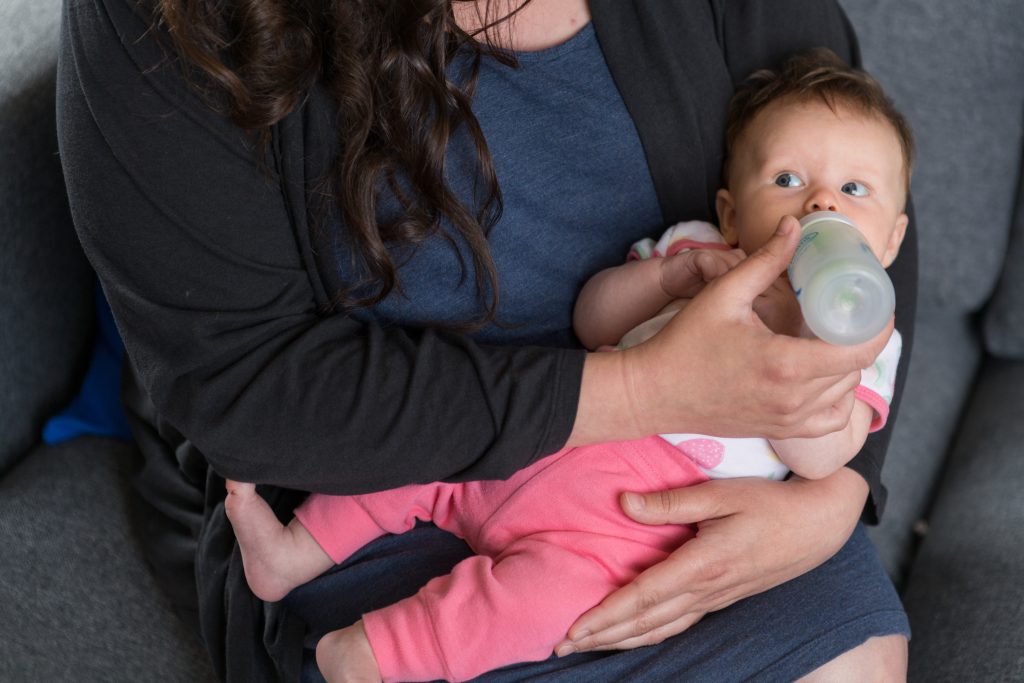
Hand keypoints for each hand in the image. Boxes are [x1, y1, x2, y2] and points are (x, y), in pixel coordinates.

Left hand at [555, 468, 867, 653]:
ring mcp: (716, 598)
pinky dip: (649, 635)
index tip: (573, 629)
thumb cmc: (771, 502)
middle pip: (645, 622)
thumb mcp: (722, 494)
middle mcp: (707, 590)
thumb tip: (622, 502)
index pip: (642, 597)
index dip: (605, 616)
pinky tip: (632, 637)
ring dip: (621, 640)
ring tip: (587, 647)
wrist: (820, 522)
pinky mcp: (722, 597)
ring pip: (661, 629)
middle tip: (562, 646)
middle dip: (602, 637)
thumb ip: (670, 503)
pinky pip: (678, 624)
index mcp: (702, 565)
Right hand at [622, 216, 891, 440]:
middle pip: (855, 369)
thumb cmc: (683, 343)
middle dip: (858, 339)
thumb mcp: (723, 294)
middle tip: (847, 313)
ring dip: (846, 367)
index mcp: (785, 365)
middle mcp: (793, 400)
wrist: (652, 392)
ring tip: (830, 340)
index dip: (880, 326)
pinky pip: (828, 420)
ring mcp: (787, 421)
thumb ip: (765, 261)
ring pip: (844, 394)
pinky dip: (835, 398)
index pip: (859, 351)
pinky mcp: (778, 431)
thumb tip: (795, 227)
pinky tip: (820, 375)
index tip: (878, 305)